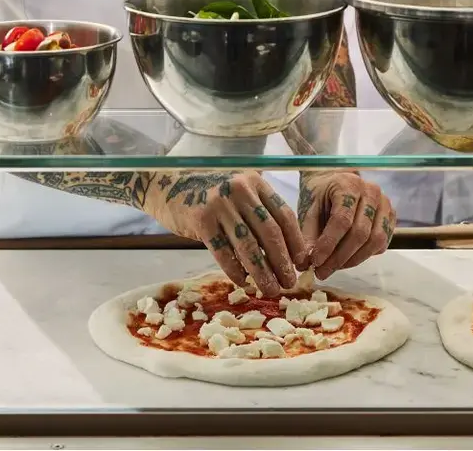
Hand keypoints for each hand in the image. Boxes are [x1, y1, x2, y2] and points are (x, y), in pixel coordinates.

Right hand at [147, 171, 306, 296]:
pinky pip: (223, 252)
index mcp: (257, 183)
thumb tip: (286, 252)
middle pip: (270, 232)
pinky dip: (235, 270)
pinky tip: (243, 282)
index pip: (284, 215)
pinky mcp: (201, 220)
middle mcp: (241, 190)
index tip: (302, 263)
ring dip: (262, 272)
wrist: (169, 184)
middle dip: (283, 261)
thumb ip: (260, 214)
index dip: (296, 242)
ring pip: (248, 245)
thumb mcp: (240, 194)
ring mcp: (221, 204)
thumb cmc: (212, 195)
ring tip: (270, 289)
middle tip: (290, 282)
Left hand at [297, 171, 395, 279]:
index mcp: (348, 184)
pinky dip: (366, 255)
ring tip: (334, 268)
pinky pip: (382, 242)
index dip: (329, 244)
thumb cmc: (320, 195)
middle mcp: (371, 191)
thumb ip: (308, 236)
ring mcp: (385, 203)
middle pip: (360, 232)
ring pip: (375, 240)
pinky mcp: (391, 216)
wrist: (335, 181)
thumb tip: (305, 264)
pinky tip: (348, 259)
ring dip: (353, 260)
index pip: (342, 220)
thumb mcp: (309, 210)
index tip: (315, 262)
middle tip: (322, 272)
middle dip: (340, 258)